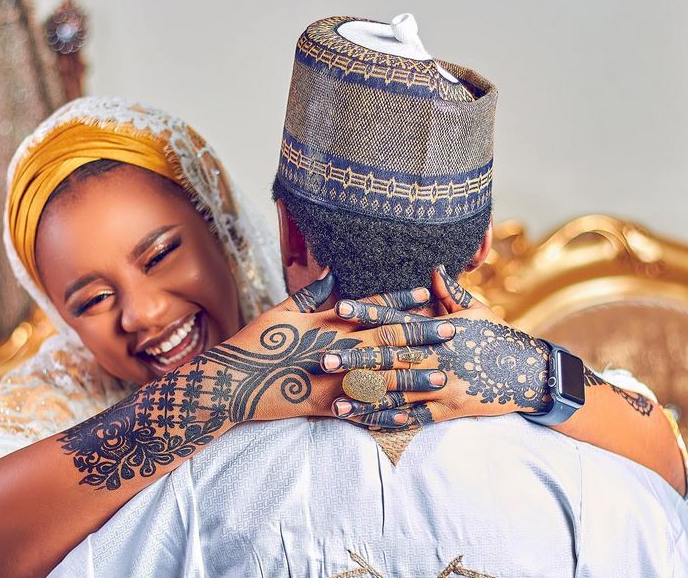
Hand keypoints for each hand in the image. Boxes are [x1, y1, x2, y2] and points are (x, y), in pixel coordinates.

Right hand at [215, 272, 455, 427]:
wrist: (234, 380)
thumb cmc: (257, 341)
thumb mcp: (282, 310)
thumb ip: (311, 293)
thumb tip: (333, 271)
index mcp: (329, 323)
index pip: (373, 308)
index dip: (402, 302)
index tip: (429, 296)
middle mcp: (337, 349)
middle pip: (387, 340)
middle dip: (422, 337)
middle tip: (453, 334)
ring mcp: (333, 378)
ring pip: (382, 377)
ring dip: (414, 377)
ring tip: (442, 378)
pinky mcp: (325, 405)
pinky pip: (362, 411)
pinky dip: (385, 413)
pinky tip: (408, 416)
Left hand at [324, 265, 552, 428]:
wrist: (530, 373)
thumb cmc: (497, 337)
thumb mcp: (477, 310)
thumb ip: (450, 292)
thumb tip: (434, 268)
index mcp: (439, 330)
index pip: (396, 319)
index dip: (367, 313)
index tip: (340, 308)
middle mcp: (438, 356)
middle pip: (389, 357)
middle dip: (355, 358)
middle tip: (323, 359)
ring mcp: (443, 385)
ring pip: (397, 392)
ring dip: (365, 398)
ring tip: (336, 402)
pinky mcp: (450, 409)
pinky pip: (415, 417)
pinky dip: (391, 421)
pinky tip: (366, 424)